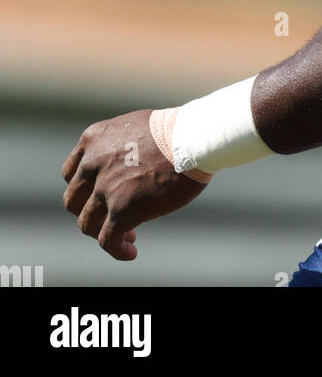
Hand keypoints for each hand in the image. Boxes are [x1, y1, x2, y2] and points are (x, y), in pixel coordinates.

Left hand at [61, 108, 208, 260]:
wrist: (192, 138)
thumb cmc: (175, 131)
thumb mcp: (134, 127)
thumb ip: (118, 145)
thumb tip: (124, 163)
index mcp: (94, 139)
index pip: (72, 173)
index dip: (85, 189)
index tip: (102, 196)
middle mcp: (92, 163)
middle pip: (74, 200)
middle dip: (90, 211)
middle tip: (111, 216)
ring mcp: (105, 188)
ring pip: (87, 223)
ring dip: (102, 232)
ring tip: (128, 235)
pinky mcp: (121, 211)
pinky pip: (108, 241)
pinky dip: (118, 250)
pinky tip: (131, 252)